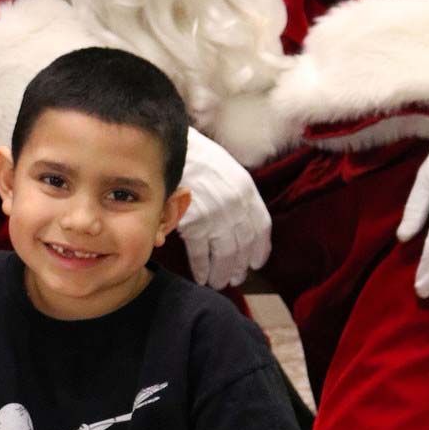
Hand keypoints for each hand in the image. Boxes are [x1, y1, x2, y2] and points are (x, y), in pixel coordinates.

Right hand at [176, 127, 270, 288]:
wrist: (167, 147)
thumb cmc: (193, 155)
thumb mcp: (223, 168)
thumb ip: (233, 194)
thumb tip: (235, 222)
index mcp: (246, 190)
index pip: (261, 227)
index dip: (260, 248)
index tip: (256, 263)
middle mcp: (236, 205)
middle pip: (243, 244)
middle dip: (239, 265)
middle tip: (235, 279)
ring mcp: (216, 215)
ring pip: (225, 253)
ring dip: (222, 271)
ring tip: (218, 282)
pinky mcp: (195, 223)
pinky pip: (201, 252)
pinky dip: (202, 267)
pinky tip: (201, 277)